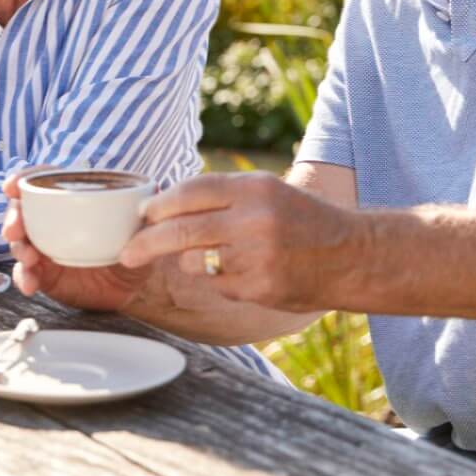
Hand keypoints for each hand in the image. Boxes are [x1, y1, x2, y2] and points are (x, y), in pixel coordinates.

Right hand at [1, 169, 150, 312]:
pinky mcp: (45, 274)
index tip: (11, 186)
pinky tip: (29, 283)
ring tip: (28, 257)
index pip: (40, 181)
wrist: (135, 285)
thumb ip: (144, 205)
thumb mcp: (141, 223)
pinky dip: (23, 278)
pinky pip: (26, 274)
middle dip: (13, 217)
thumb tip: (155, 187)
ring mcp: (45, 247)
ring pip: (19, 242)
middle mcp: (51, 220)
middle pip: (21, 211)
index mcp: (69, 199)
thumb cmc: (133, 244)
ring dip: (18, 248)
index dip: (22, 178)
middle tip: (14, 230)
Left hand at [119, 172, 359, 313]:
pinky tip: (246, 272)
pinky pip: (217, 284)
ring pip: (194, 261)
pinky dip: (220, 280)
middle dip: (145, 243)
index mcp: (253, 188)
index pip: (190, 191)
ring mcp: (256, 256)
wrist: (350, 255)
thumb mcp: (266, 192)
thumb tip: (160, 206)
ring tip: (216, 256)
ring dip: (191, 262)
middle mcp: (253, 219)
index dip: (159, 204)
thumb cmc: (300, 220)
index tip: (142, 214)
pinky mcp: (258, 287)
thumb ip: (220, 196)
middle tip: (126, 254)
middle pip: (180, 230)